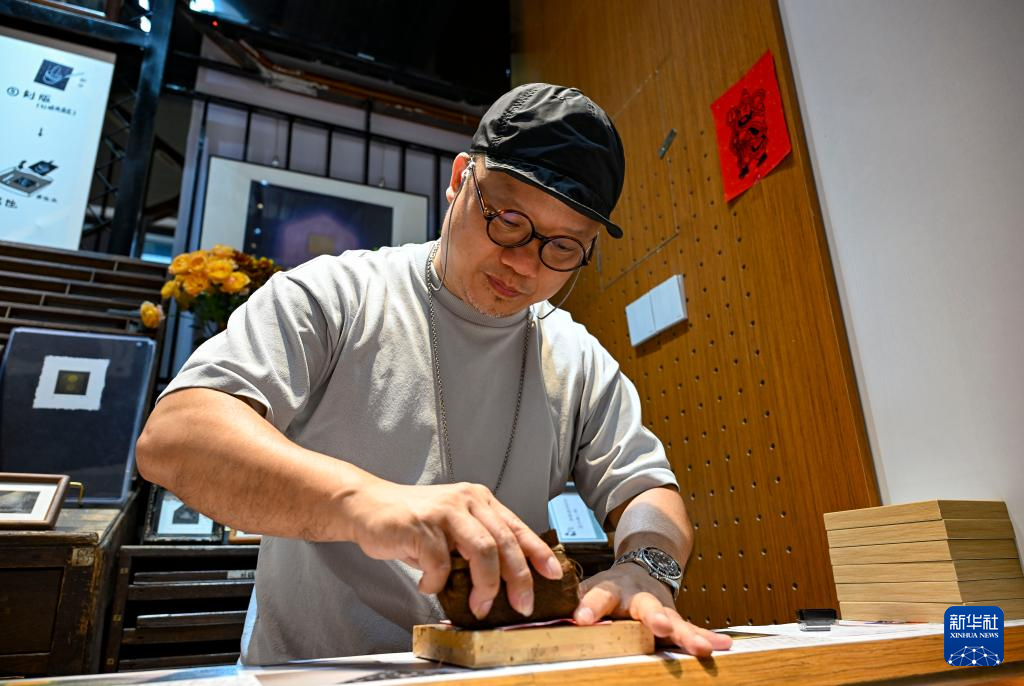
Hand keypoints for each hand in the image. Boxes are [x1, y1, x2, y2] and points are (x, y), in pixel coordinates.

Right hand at [346, 480, 562, 618]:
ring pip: (482, 550)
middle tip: (521, 605)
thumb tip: (500, 582)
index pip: (517, 527)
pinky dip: (437, 582)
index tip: (554, 574)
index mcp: (479, 500)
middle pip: (505, 542)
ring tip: (479, 605)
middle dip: (518, 578)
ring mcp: (444, 510)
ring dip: (485, 585)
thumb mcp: (451, 528)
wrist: (367, 505)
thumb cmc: (411, 522)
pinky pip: (440, 562)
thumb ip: (474, 546)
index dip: (538, 552)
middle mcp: (467, 500)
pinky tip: (427, 585)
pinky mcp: (421, 524)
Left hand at [573, 563, 732, 656]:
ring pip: (675, 620)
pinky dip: (707, 637)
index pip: (599, 595)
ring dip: (686, 633)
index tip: (581, 619)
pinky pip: (693, 628)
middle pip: (646, 606)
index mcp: (612, 589)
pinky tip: (724, 645)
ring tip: (701, 647)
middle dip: (653, 617)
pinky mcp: (677, 618)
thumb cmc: (610, 587)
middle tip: (658, 625)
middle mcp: (639, 597)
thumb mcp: (588, 587)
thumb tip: (540, 608)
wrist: (644, 567)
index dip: (590, 606)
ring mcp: (662, 607)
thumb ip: (571, 599)